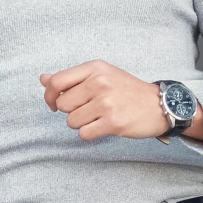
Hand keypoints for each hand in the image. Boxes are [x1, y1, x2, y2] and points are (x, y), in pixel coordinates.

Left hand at [41, 60, 168, 140]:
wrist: (158, 105)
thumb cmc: (128, 90)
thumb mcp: (102, 75)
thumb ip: (72, 78)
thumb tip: (43, 79)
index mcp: (95, 68)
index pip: (57, 82)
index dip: (50, 96)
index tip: (54, 103)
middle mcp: (100, 83)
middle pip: (63, 104)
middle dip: (70, 111)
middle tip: (87, 110)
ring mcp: (106, 103)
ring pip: (72, 121)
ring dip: (81, 123)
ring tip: (97, 117)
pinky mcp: (112, 122)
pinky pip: (84, 134)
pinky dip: (89, 133)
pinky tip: (102, 126)